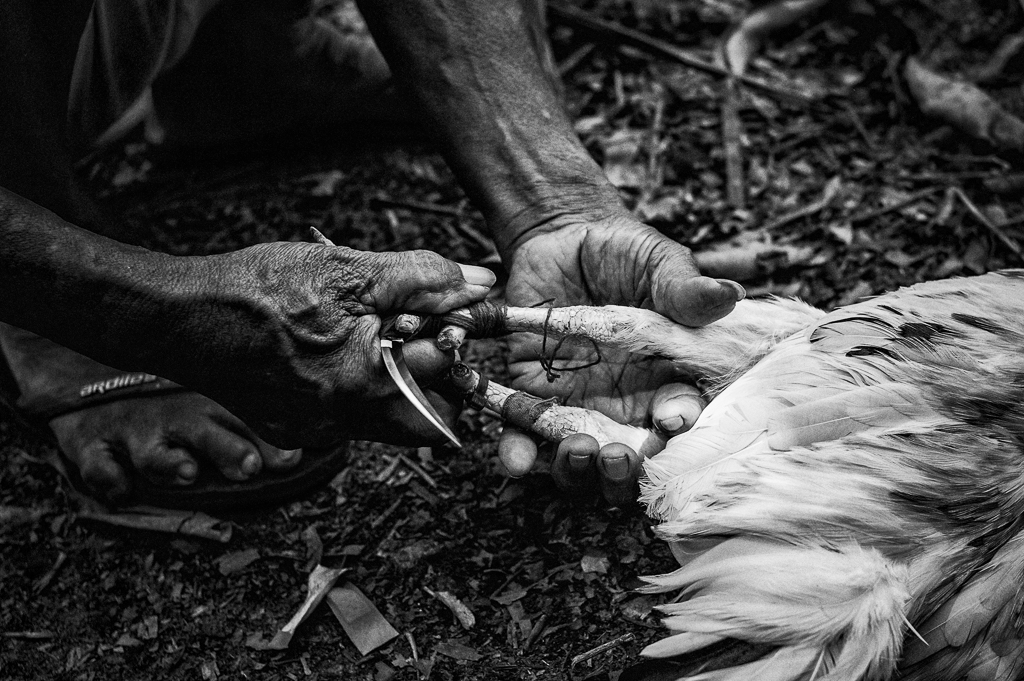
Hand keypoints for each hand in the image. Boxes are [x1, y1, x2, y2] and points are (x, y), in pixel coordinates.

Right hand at [164, 242, 494, 448]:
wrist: (180, 319)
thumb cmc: (258, 289)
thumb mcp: (347, 268)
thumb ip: (421, 277)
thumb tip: (477, 281)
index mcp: (366, 382)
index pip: (450, 391)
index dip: (458, 354)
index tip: (451, 327)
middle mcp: (345, 421)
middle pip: (425, 420)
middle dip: (433, 381)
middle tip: (419, 338)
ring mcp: (317, 433)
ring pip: (385, 420)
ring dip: (393, 382)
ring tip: (371, 336)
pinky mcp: (293, 432)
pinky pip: (345, 419)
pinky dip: (353, 389)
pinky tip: (329, 352)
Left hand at [498, 216, 742, 505]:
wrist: (563, 238)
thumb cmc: (625, 253)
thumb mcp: (657, 263)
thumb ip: (683, 287)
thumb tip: (727, 296)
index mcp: (670, 381)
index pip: (682, 420)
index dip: (679, 428)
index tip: (670, 420)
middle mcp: (629, 406)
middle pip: (634, 462)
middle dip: (627, 471)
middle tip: (619, 456)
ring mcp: (581, 407)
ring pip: (582, 464)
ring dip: (579, 470)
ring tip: (576, 449)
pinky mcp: (534, 398)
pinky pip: (526, 437)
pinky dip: (520, 453)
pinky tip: (516, 458)